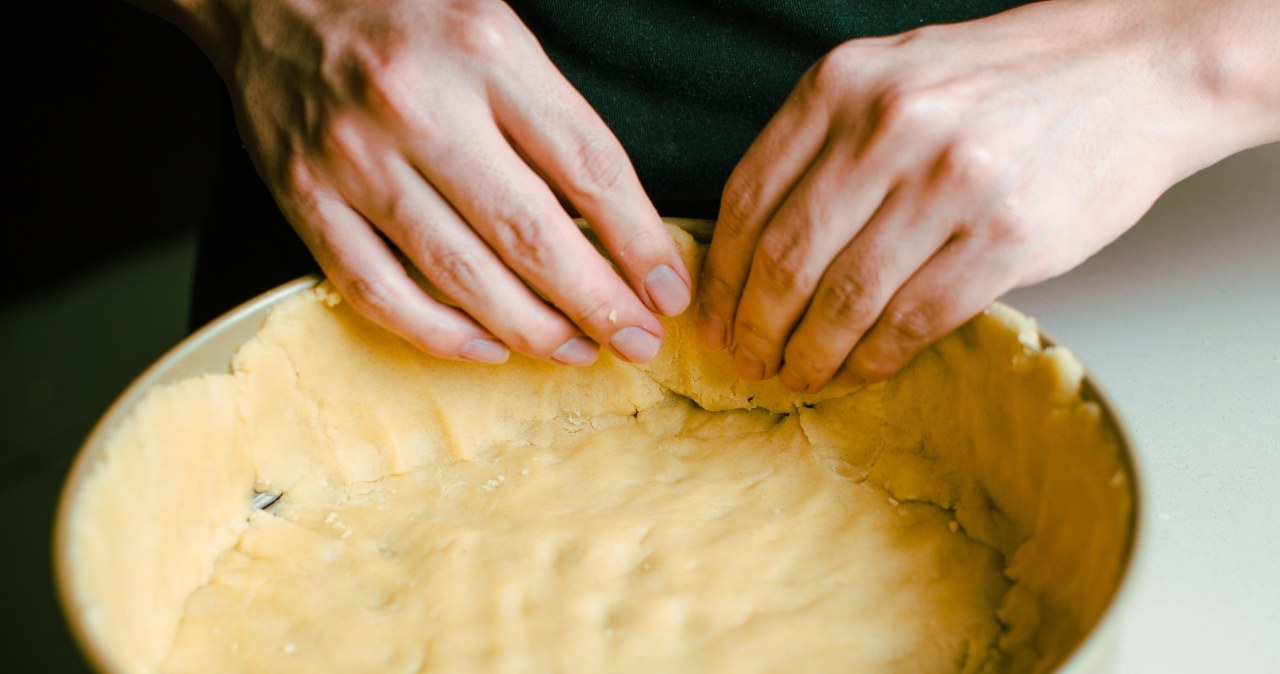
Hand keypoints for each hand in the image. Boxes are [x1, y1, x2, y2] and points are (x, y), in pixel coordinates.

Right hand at [195, 0, 690, 364]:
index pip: (588, 166)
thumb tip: (614, 226)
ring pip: (461, 275)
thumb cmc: (404, 13)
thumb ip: (549, 115)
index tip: (668, 288)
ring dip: (533, 329)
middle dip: (599, 303)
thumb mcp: (495, 30)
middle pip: (531, 233)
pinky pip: (378, 290)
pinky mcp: (304, 197)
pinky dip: (439, 334)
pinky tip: (489, 349)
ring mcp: (355, 158)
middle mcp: (420, 107)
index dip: (639, 241)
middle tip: (640, 342)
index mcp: (486, 52)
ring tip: (580, 352)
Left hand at [694, 0, 1270, 391]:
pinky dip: (875, 359)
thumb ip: (822, 147)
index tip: (713, 318)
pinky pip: (914, 320)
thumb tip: (754, 248)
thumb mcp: (893, 81)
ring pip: (846, 298)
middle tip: (746, 362)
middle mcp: (891, 127)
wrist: (1131, 73)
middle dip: (756, 327)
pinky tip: (859, 371)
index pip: (749, 198)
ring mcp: (951, 182)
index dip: (722, 276)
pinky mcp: (1008, 236)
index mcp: (843, 84)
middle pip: (788, 257)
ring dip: (810, 354)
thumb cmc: (1002, 84)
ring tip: (796, 376)